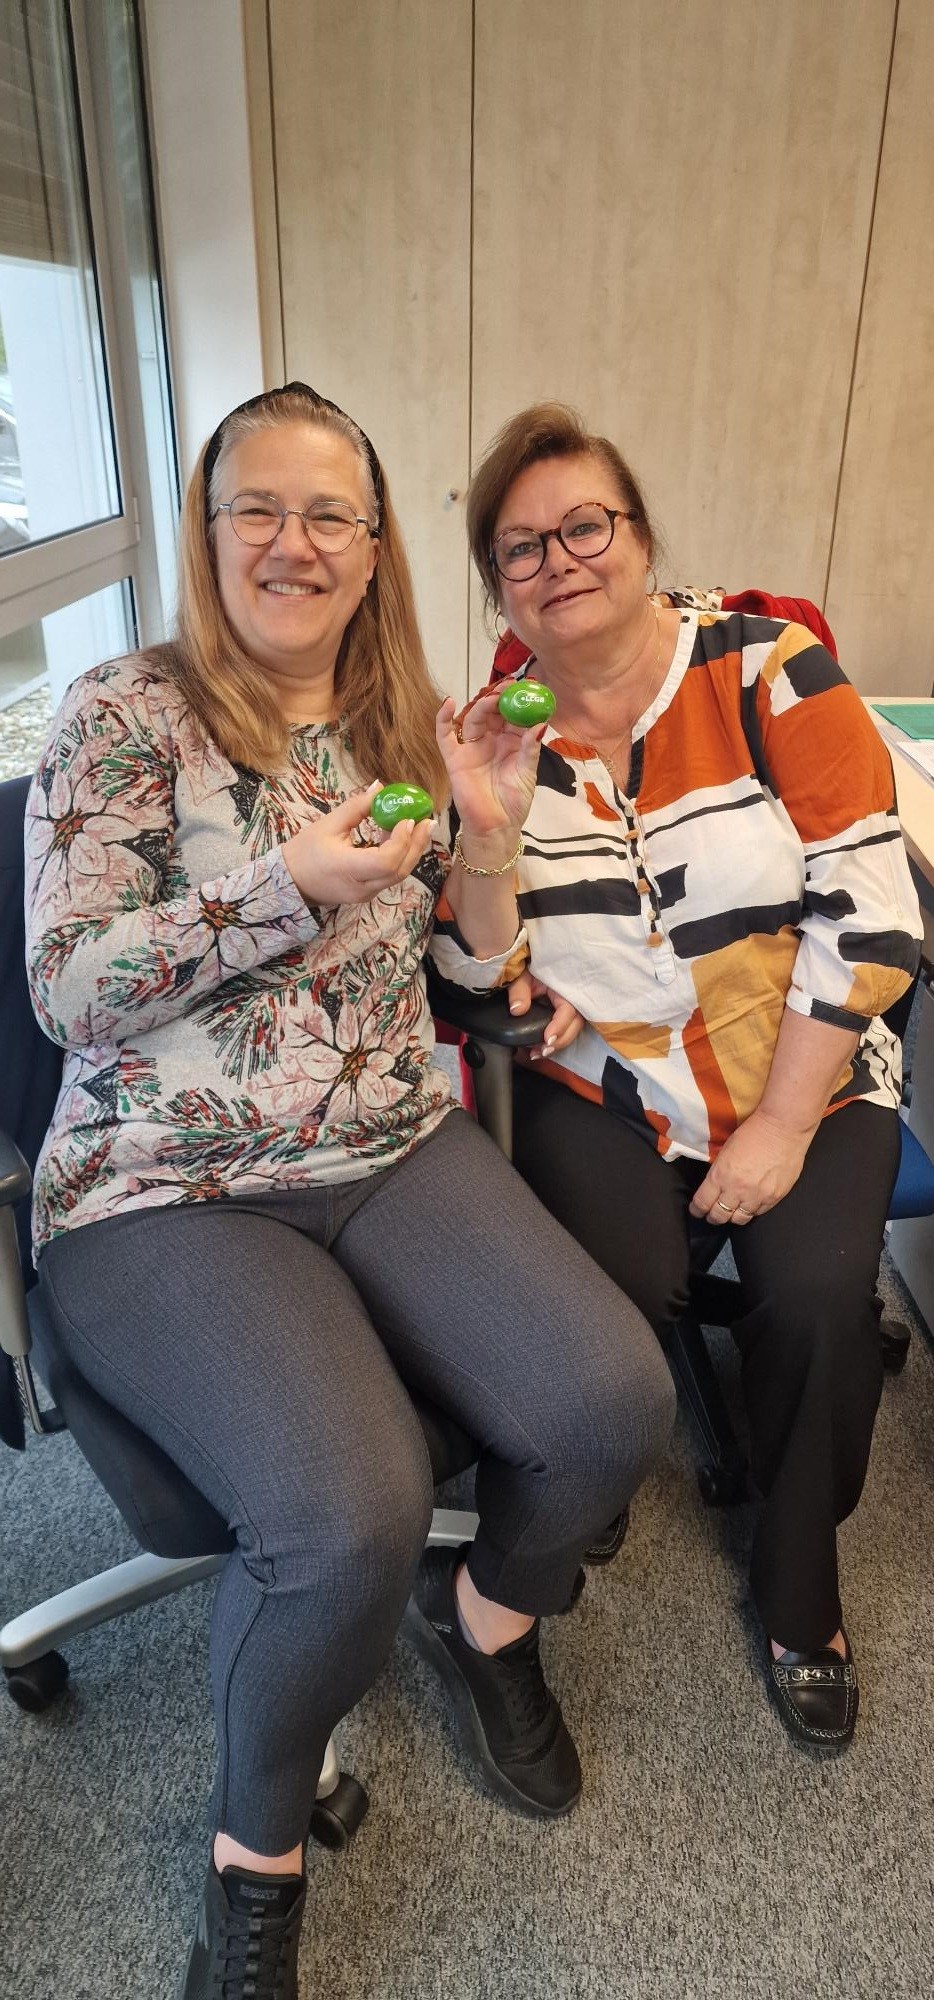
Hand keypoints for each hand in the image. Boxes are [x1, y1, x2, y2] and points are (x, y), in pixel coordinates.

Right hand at [281, 781, 435, 908]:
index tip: (407, 819)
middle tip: (428, 820)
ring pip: (398, 875)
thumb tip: (380, 788)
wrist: (290, 881)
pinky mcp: (368, 894)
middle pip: (400, 870)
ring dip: (411, 849)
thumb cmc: (305, 852)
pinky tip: (400, 836)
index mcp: (346, 869)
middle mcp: (360, 888)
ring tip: (418, 825)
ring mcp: (366, 895)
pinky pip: (390, 876)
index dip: (401, 841)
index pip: (385, 862)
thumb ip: (357, 807)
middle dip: (417, 844)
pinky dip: (400, 856)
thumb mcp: (328, 824)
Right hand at [436, 691, 542, 838]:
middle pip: (492, 712)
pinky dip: (443, 718)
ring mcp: (471, 748)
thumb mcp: (528, 772)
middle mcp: (490, 741)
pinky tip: (448, 702)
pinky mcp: (454, 758)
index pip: (512, 715)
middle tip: (510, 686)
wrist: (497, 827)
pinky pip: (445, 736)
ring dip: (482, 706)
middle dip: (500, 697)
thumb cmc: (514, 801)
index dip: (518, 700)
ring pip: (473, 719)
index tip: (526, 686)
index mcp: (510, 742)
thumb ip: (530, 748)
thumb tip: (540, 724)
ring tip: (493, 698)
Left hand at [507, 971, 583, 1059]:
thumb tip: (517, 1010)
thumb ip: (519, 991)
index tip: (547, 1039)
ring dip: (558, 1044)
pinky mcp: (566, 1012)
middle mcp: (573, 997)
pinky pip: (568, 1028)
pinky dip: (556, 1040)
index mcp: (565, 986)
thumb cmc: (529, 968)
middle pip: (575, 1024)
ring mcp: (572, 1006)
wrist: (532, 964)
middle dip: (561, 1041)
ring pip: (573, 1028)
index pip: (568, 1009)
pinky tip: (540, 1050)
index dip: (560, 1026)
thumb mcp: (522, 976)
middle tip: (542, 1051)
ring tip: (538, 1054)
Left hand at [689, 1107, 814, 1225]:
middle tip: (711, 1215)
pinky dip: (752, 1211)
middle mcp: (737, 1190)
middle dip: (713, 1217)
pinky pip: (759, 1212)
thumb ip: (718, 1173)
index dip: (697, 1209)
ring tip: (731, 1213)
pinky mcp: (775, 1197)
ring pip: (739, 1219)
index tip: (696, 1210)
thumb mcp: (725, 1151)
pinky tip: (749, 1205)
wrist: (783, 1128)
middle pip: (719, 1216)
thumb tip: (714, 1186)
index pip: (703, 1203)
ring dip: (733, 1217)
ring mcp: (757, 1196)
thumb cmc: (754, 1132)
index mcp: (720, 1176)